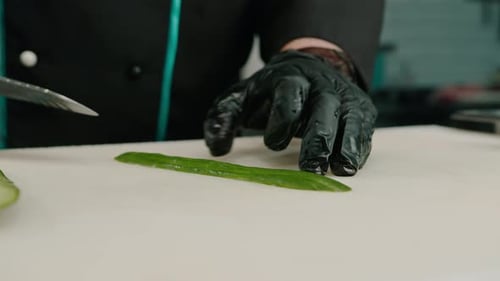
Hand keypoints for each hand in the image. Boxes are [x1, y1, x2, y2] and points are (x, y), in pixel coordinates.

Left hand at [204, 50, 376, 175]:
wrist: (313, 66)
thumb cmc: (275, 90)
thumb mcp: (246, 95)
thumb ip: (226, 116)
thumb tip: (217, 150)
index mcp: (291, 78)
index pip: (289, 97)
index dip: (282, 121)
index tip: (273, 144)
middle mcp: (322, 85)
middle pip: (324, 109)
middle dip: (318, 140)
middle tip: (310, 169)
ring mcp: (346, 97)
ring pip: (350, 119)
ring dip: (346, 146)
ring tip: (341, 170)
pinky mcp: (362, 110)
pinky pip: (364, 130)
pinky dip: (359, 148)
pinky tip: (350, 165)